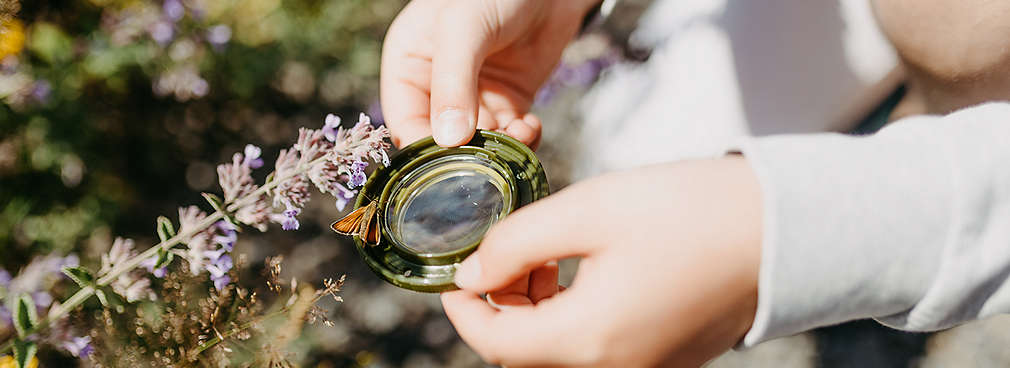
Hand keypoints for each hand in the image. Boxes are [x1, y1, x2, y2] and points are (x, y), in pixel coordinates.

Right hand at [380, 0, 599, 147]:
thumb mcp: (463, 28)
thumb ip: (453, 82)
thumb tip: (446, 140)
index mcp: (409, 65)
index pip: (404, 122)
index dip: (422, 149)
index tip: (447, 168)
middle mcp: (436, 86)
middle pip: (441, 141)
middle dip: (465, 154)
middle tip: (488, 160)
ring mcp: (474, 97)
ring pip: (477, 144)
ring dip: (497, 149)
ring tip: (518, 134)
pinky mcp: (508, 102)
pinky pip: (508, 136)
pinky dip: (521, 140)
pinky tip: (531, 126)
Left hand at [442, 157, 762, 366]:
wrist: (783, 229)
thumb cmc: (689, 212)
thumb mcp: (589, 210)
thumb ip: (518, 242)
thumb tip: (473, 268)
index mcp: (588, 339)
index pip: (494, 342)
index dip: (462, 308)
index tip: (455, 273)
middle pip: (524, 352)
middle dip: (500, 306)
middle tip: (506, 252)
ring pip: (559, 352)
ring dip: (535, 311)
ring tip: (545, 254)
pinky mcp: (664, 357)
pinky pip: (597, 349)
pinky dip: (572, 317)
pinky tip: (582, 270)